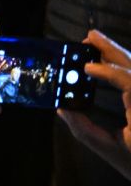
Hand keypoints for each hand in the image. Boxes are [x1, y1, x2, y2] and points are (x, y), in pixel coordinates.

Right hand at [59, 30, 130, 180]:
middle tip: (89, 36)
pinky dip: (122, 67)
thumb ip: (83, 129)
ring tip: (95, 42)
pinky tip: (107, 62)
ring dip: (117, 54)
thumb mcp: (109, 150)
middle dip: (112, 49)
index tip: (86, 68)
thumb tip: (61, 107)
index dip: (108, 71)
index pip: (130, 82)